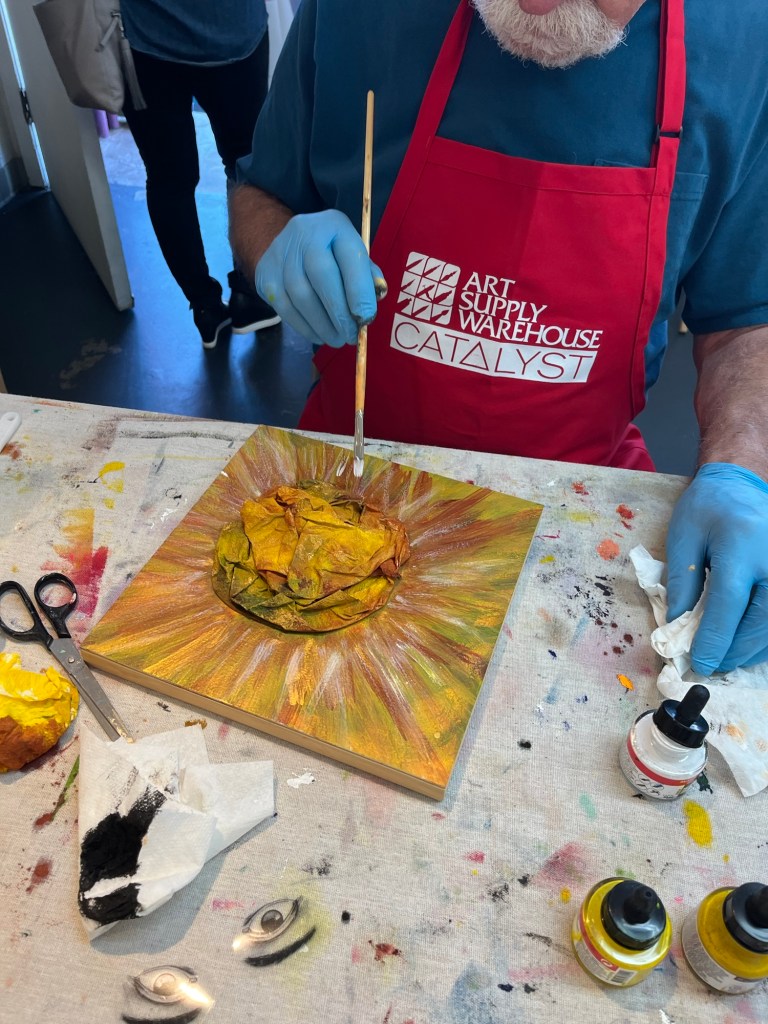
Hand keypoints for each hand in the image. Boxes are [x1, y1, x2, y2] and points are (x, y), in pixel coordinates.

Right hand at [255, 209, 386, 347]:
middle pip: (321, 276)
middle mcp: (306, 233)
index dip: (359, 291)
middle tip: (350, 336)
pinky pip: (285, 308)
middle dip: (339, 312)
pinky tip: (318, 335)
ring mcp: (281, 253)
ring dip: (322, 325)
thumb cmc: (331, 253)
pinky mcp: (265, 274)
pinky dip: (304, 327)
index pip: (350, 258)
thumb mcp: (352, 255)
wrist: (288, 243)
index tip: (366, 318)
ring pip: (301, 296)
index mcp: (335, 225)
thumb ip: (366, 277)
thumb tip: (368, 309)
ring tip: (336, 339)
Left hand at [666, 462, 767, 674]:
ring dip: (751, 649)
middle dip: (734, 650)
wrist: (741, 484)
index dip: (714, 638)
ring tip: (725, 658)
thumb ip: (683, 583)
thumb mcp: (684, 539)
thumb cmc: (707, 508)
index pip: (729, 604)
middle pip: (760, 621)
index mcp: (741, 546)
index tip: (699, 661)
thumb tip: (679, 627)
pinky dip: (764, 636)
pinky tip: (744, 643)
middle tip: (711, 665)